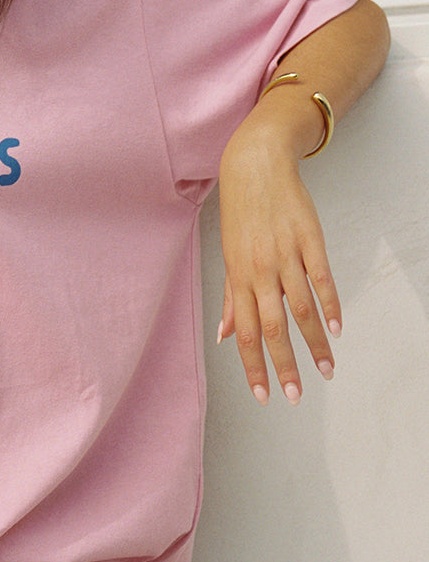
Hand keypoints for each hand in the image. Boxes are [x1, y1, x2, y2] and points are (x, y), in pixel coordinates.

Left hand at [217, 129, 340, 404]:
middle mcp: (259, 271)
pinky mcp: (308, 239)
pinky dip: (329, 304)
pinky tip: (336, 329)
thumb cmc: (241, 213)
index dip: (253, 366)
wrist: (255, 165)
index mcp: (238, 278)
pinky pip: (320, 277)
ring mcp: (284, 255)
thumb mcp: (230, 255)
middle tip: (295, 397)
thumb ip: (230, 297)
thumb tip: (224, 335)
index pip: (244, 333)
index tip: (264, 395)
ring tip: (326, 370)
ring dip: (313, 344)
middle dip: (283, 366)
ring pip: (300, 308)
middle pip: (271, 328)